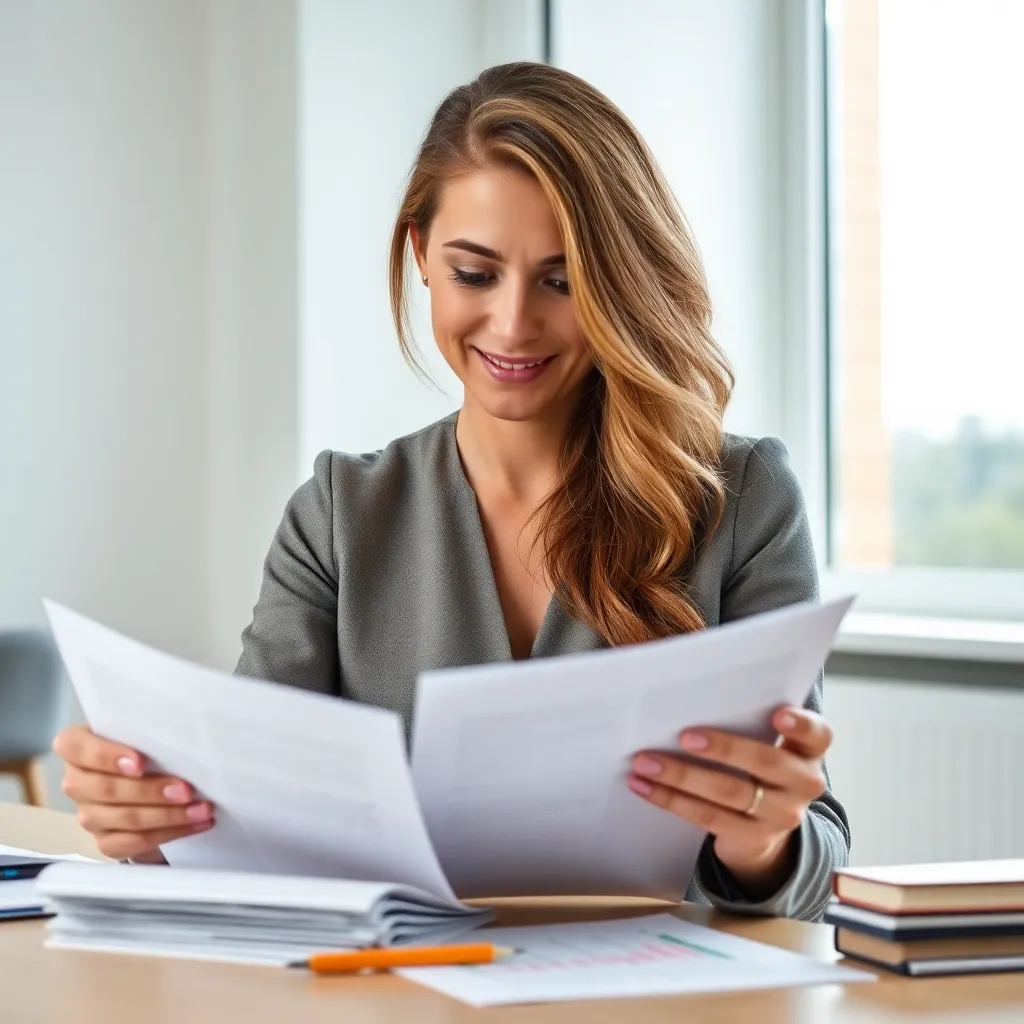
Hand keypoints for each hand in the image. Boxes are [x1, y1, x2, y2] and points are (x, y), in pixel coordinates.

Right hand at [52, 725, 214, 860]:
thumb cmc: (145, 746)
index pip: (76, 748)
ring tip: (201, 809)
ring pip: (124, 819)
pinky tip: (195, 824)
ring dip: (168, 815)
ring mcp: (88, 814)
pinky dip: (169, 833)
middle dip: (150, 791)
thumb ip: (147, 734)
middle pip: (106, 790)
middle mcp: (76, 782)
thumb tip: (182, 737)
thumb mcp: (141, 733)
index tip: (141, 763)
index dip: (108, 757)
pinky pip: (134, 843)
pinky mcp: (105, 840)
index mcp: (75, 747)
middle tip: (186, 790)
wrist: (148, 779)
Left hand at [627, 707, 831, 897]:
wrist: (763, 829)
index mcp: (807, 753)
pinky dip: (671, 799)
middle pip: (766, 762)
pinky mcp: (753, 838)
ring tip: (645, 762)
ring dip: (681, 775)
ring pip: (729, 792)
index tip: (778, 713)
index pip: (819, 735)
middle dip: (724, 747)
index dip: (802, 724)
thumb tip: (689, 697)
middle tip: (685, 736)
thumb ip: (746, 724)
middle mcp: (803, 785)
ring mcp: (781, 816)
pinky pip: (707, 816)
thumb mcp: (765, 747)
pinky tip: (644, 786)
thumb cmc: (755, 770)